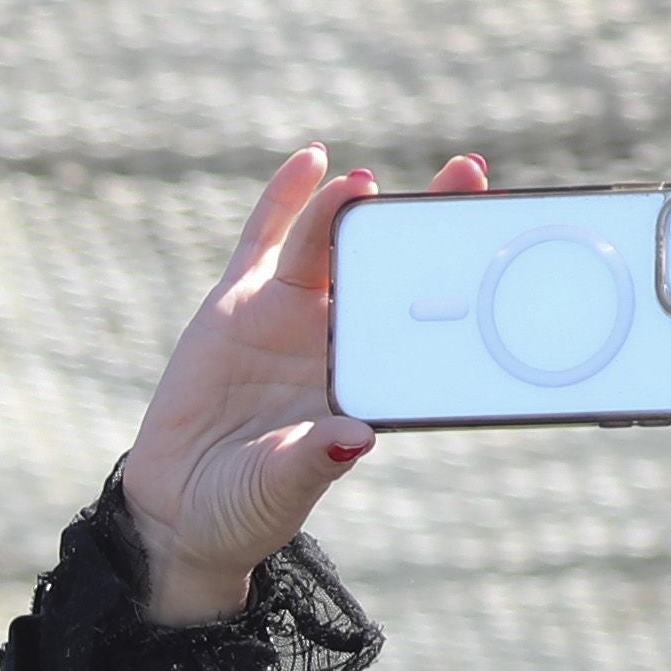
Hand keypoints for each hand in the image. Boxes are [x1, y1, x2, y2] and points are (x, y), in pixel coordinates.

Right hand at [115, 147, 486, 622]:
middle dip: (425, 219)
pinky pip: (266, 239)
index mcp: (366, 383)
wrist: (177, 510)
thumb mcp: (282, 489)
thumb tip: (353, 438)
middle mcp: (337, 342)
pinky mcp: (238, 306)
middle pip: (389, 267)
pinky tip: (312, 160)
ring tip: (368, 184)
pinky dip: (287, 198)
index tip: (492, 242)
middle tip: (468, 173)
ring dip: (351, 209)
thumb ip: (314, 461)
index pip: (423, 321)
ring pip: (330, 246)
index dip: (457, 279)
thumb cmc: (246, 508)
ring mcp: (289, 317)